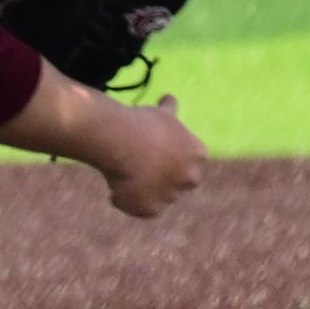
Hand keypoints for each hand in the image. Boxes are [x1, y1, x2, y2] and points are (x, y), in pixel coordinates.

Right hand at [99, 94, 204, 218]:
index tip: (151, 151)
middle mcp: (190, 178)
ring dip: (142, 190)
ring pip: (156, 197)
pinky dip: (124, 201)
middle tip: (139, 167)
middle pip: (177, 182)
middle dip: (162, 178)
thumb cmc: (141, 123)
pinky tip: (112, 190)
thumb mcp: (159, 114)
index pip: (188, 160)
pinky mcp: (150, 210)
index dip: (168, 157)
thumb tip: (169, 98)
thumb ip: (168, 111)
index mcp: (197, 153)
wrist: (120, 141)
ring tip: (121, 175)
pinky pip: (136, 208)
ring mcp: (171, 195)